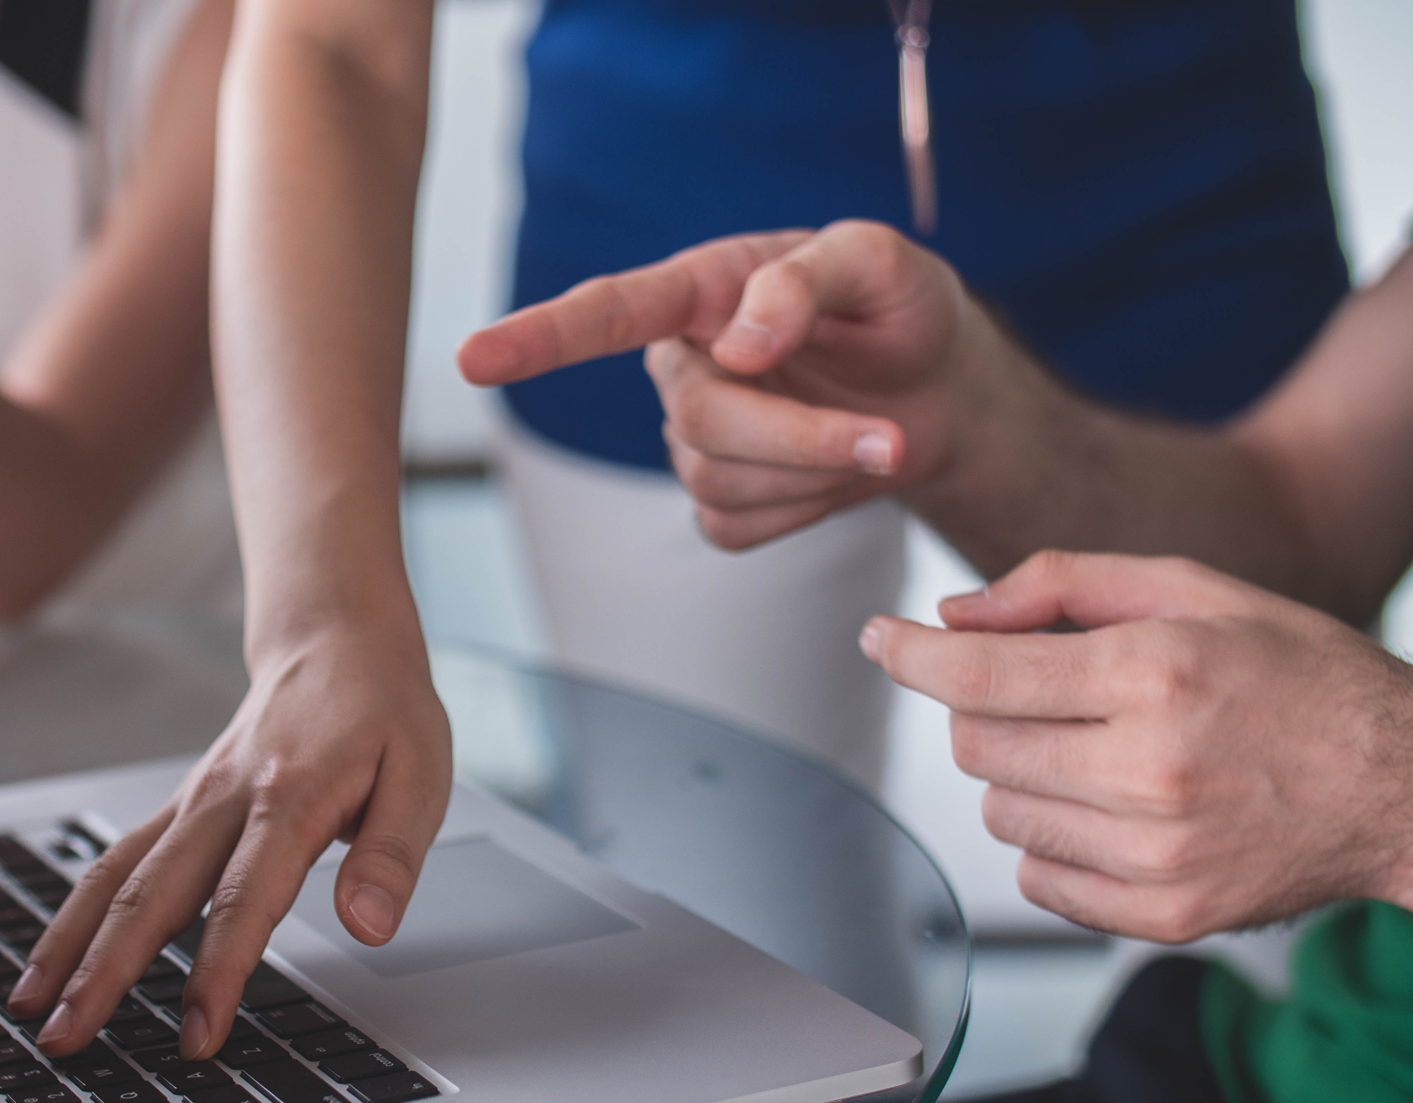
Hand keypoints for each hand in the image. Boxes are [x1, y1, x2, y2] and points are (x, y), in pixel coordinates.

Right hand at [9, 622, 451, 1058]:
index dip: (218, 971)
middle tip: (67, 1040)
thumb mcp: (421, 776)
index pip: (244, 899)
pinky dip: (76, 913)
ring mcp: (192, 802)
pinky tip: (51, 960)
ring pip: (114, 877)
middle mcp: (224, 800)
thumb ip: (391, 856)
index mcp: (290, 797)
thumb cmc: (382, 711)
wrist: (335, 638)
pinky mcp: (179, 808)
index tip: (197, 1035)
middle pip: (151, 894)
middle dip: (104, 974)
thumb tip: (368, 926)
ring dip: (69, 946)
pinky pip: (116, 861)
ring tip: (29, 1010)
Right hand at [458, 222, 974, 548]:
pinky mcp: (721, 501)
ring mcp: (696, 438)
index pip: (606, 313)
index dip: (537, 339)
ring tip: (878, 437)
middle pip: (700, 421)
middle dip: (800, 437)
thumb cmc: (900, 311)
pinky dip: (804, 511)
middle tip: (890, 437)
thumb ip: (805, 281)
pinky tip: (834, 474)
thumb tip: (737, 346)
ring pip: (719, 482)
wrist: (940, 394)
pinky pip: (737, 528)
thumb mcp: (880, 264)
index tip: (472, 359)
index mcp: (702, 290)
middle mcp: (683, 363)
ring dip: (816, 472)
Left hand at [861, 551, 1412, 940]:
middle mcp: (1151, 770)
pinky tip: (1114, 809)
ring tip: (1100, 752)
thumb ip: (1061, 585)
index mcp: (1156, 675)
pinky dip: (1053, 843)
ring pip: (999, 813)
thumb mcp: (1194, 590)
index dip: (911, 656)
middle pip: (977, 745)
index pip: (979, 675)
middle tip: (1049, 694)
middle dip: (987, 709)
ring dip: (1023, 776)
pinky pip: (1038, 879)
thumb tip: (953, 616)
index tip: (881, 640)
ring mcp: (1156, 854)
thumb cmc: (1302, 678)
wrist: (1407, 786)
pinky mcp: (1164, 917)